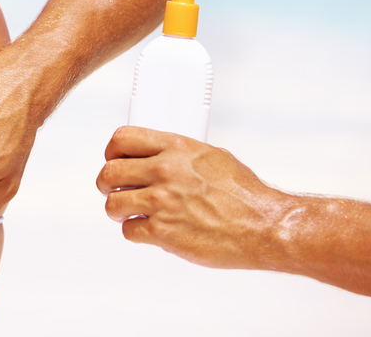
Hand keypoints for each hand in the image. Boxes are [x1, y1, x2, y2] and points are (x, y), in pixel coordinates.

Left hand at [96, 126, 288, 269]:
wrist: (263, 226)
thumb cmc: (244, 195)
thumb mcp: (211, 157)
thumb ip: (180, 155)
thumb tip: (157, 155)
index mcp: (176, 147)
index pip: (123, 139)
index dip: (112, 151)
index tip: (113, 159)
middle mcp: (165, 170)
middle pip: (109, 172)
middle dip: (107, 184)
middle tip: (113, 190)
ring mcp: (162, 202)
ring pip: (113, 204)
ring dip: (118, 210)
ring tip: (129, 213)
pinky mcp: (163, 232)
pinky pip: (129, 231)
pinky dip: (137, 232)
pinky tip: (151, 231)